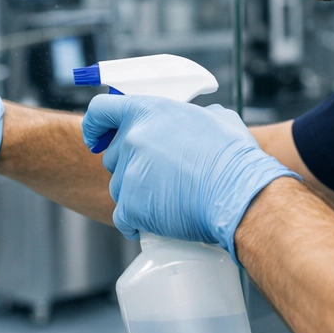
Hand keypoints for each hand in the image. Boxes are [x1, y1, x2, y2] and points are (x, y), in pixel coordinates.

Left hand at [81, 95, 297, 259]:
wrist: (238, 193)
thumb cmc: (233, 155)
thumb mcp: (217, 118)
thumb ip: (193, 116)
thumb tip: (197, 121)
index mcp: (148, 112)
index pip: (101, 110)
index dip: (95, 126)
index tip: (96, 139)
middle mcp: (132, 140)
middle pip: (113, 157)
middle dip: (131, 167)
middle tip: (159, 177)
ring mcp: (129, 174)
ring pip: (119, 188)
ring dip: (136, 195)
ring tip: (168, 200)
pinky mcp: (131, 206)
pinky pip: (123, 217)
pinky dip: (136, 222)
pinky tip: (155, 222)